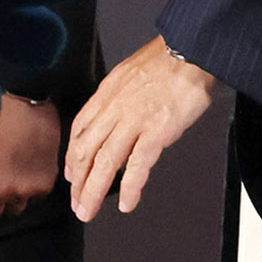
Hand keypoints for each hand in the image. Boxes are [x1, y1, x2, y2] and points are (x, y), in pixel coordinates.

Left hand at [65, 35, 213, 221]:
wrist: (190, 51)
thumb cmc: (166, 60)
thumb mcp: (129, 74)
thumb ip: (118, 99)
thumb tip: (115, 121)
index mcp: (107, 94)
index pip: (80, 130)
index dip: (72, 156)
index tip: (71, 174)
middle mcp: (114, 109)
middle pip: (86, 151)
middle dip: (78, 182)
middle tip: (77, 204)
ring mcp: (134, 121)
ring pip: (105, 162)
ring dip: (94, 190)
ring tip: (89, 210)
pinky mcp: (156, 131)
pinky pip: (138, 166)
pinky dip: (130, 187)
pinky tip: (127, 203)